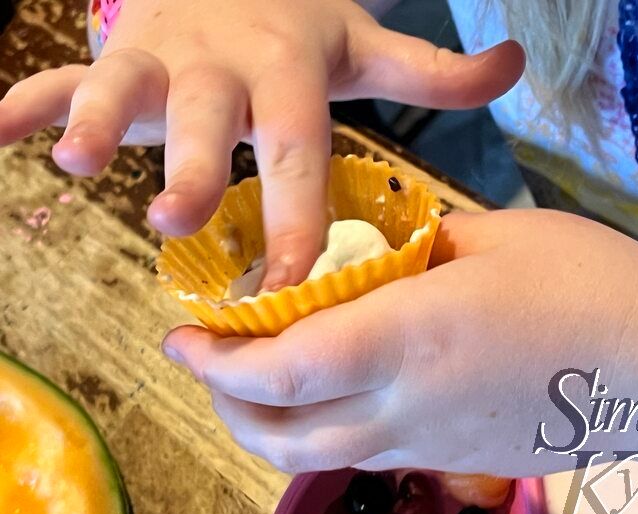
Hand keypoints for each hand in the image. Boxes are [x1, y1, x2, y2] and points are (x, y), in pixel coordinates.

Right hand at [0, 0, 523, 287]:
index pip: (299, 147)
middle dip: (191, 167)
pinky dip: (32, 99)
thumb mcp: (364, 50)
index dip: (299, 212)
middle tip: (172, 221)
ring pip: (125, 83)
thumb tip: (513, 63)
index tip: (292, 281)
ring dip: (97, 119)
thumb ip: (431, 72)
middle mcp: (224, 63)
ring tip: (75, 162)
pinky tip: (0, 128)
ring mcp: (162, 55)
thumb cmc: (300, 35)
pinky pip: (66, 74)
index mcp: (288, 70)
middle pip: (210, 117)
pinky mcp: (119, 55)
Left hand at [162, 210, 637, 475]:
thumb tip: (378, 255)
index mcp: (410, 338)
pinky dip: (320, 429)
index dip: (219, 361)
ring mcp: (426, 443)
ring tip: (255, 380)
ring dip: (266, 422)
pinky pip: (360, 454)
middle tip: (210, 361)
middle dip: (225, 403)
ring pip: (313, 457)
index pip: (284, 369)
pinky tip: (332, 390)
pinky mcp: (449, 458)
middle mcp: (404, 405)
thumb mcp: (495, 237)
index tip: (182, 337)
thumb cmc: (587, 287)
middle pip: (280, 434)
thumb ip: (419, 247)